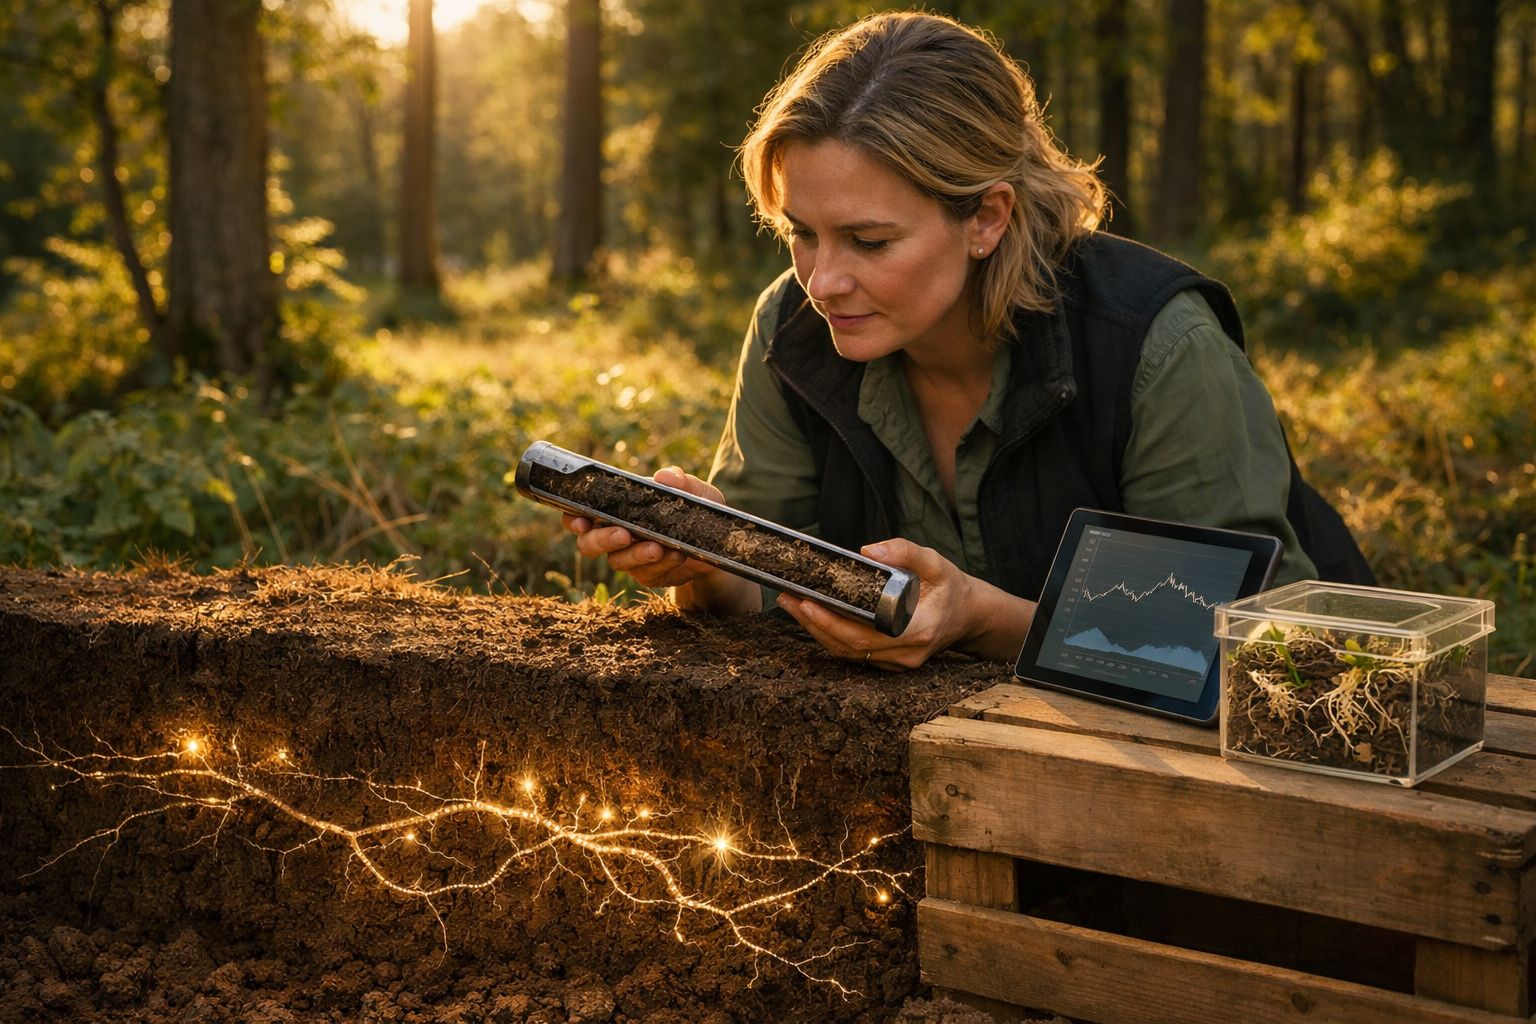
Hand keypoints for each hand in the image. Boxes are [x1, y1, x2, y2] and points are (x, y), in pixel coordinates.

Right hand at [561, 466, 724, 589]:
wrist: (717, 541)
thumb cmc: (695, 508)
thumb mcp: (693, 491)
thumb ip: (680, 481)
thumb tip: (665, 476)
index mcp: (616, 510)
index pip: (580, 515)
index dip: (573, 520)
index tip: (580, 522)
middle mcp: (617, 535)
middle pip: (589, 545)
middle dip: (602, 540)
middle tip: (623, 534)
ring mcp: (631, 558)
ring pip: (618, 562)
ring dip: (636, 554)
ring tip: (657, 547)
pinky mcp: (650, 575)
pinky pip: (647, 574)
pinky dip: (662, 564)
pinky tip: (677, 555)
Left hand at [775, 537, 1033, 669]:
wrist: (969, 615)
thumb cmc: (951, 588)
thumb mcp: (936, 562)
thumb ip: (905, 552)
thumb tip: (868, 550)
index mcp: (917, 631)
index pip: (864, 635)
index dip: (832, 622)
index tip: (808, 602)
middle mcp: (906, 654)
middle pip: (848, 647)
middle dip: (813, 623)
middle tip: (789, 598)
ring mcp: (897, 663)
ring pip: (847, 653)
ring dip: (816, 630)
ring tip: (791, 604)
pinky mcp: (889, 662)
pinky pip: (853, 654)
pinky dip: (829, 635)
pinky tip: (811, 615)